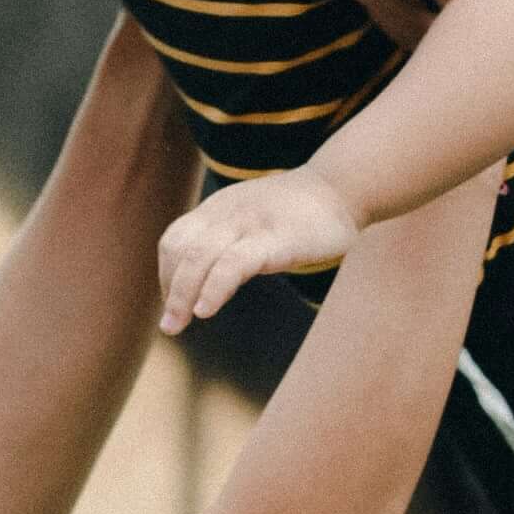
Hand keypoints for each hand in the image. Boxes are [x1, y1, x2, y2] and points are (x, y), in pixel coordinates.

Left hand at [157, 170, 362, 333]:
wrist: (345, 186)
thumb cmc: (304, 211)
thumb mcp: (256, 217)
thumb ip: (233, 238)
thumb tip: (212, 276)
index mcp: (219, 208)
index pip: (175, 239)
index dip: (167, 273)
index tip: (176, 303)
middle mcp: (226, 212)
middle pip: (180, 249)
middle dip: (169, 290)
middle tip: (170, 326)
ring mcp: (249, 224)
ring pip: (199, 256)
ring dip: (180, 295)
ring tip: (176, 325)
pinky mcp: (274, 239)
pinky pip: (233, 264)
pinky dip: (213, 288)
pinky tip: (205, 310)